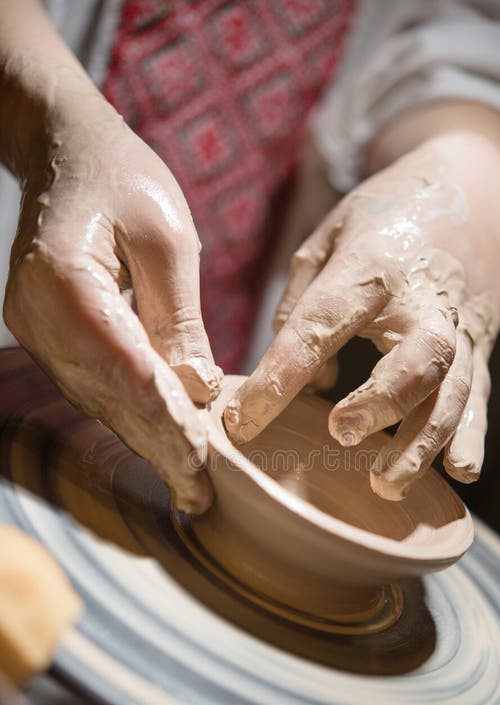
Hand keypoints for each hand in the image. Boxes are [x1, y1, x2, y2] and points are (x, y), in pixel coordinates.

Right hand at [3, 68, 221, 513]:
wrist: (64, 150)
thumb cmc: (123, 178)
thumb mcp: (167, 237)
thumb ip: (178, 317)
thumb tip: (196, 388)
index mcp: (66, 281)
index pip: (124, 371)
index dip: (166, 425)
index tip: (202, 467)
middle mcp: (39, 315)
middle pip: (107, 398)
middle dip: (158, 448)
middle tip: (200, 496)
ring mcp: (35, 328)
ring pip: (98, 399)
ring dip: (145, 439)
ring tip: (189, 481)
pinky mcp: (47, 333)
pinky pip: (92, 383)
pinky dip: (130, 412)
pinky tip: (164, 437)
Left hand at [225, 132, 499, 498]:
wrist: (470, 189)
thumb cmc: (383, 216)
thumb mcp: (328, 237)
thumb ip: (302, 303)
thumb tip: (302, 380)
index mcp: (373, 264)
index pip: (322, 324)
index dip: (281, 374)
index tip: (244, 420)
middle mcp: (425, 298)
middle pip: (416, 358)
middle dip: (382, 401)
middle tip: (339, 435)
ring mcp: (461, 326)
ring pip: (452, 392)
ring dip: (422, 443)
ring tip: (384, 485)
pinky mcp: (482, 346)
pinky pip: (480, 397)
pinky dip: (471, 436)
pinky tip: (460, 473)